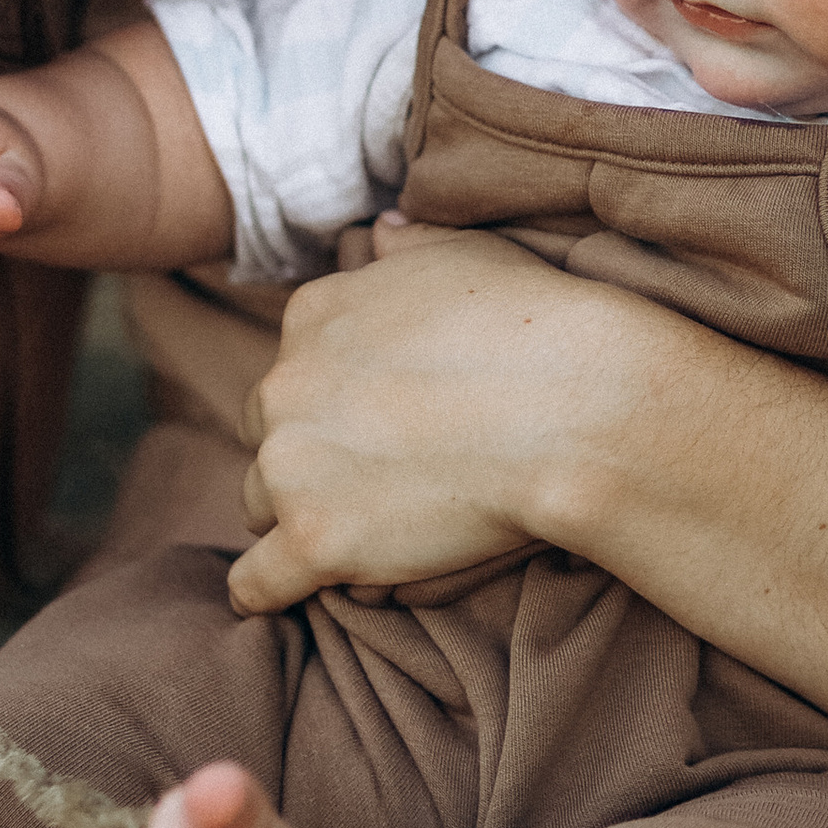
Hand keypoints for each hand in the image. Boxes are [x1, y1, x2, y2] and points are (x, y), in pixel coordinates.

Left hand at [227, 219, 636, 614]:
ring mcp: (292, 465)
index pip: (294, 369)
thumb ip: (407, 245)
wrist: (571, 405)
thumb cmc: (535, 325)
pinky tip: (283, 595)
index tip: (374, 420)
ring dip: (298, 516)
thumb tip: (380, 232)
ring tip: (356, 534)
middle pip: (269, 434)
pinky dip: (266, 592)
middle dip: (308, 455)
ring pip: (260, 503)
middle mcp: (284, 385)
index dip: (332, 400)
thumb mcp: (464, 254)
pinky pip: (256, 583)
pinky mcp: (314, 539)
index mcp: (313, 315)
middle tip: (373, 477)